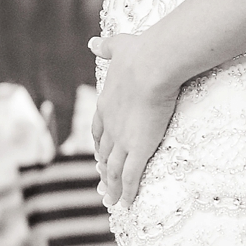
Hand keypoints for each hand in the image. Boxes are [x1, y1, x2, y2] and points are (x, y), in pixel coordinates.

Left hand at [89, 34, 179, 208]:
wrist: (152, 65)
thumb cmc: (141, 53)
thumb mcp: (119, 47)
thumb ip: (106, 47)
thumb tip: (93, 42)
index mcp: (106, 104)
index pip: (99, 130)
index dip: (100, 143)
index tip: (100, 152)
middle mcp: (110, 126)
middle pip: (104, 153)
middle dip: (104, 168)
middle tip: (104, 180)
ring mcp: (123, 140)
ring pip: (114, 170)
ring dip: (112, 186)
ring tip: (111, 200)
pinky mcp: (138, 149)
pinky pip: (131, 176)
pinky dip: (127, 191)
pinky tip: (126, 203)